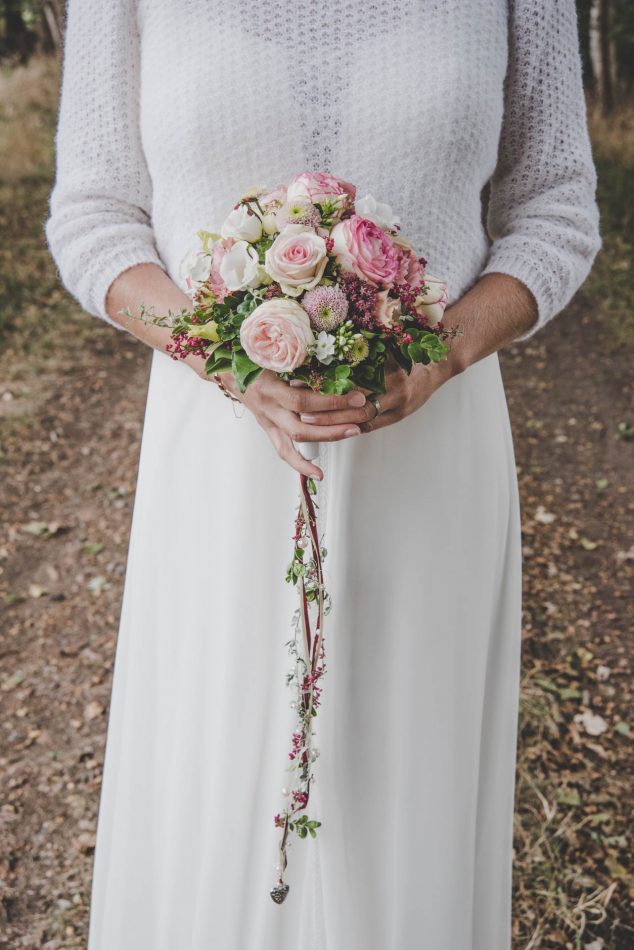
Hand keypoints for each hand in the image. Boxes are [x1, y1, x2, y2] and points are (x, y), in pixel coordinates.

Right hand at [218, 369, 366, 478]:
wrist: (228, 370)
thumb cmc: (252, 356)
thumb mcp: (272, 353)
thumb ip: (297, 358)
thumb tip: (333, 359)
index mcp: (267, 386)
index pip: (301, 400)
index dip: (330, 401)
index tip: (356, 395)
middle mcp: (267, 406)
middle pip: (302, 424)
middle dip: (334, 423)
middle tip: (360, 416)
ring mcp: (268, 420)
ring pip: (296, 438)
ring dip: (327, 437)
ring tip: (352, 433)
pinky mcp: (269, 428)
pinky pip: (284, 451)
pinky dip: (301, 465)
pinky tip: (318, 474)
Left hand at [297, 356, 454, 433]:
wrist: (440, 363)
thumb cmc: (410, 350)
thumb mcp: (387, 344)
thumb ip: (362, 350)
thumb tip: (326, 350)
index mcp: (389, 369)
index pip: (352, 382)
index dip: (327, 387)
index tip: (305, 386)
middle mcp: (395, 390)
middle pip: (356, 407)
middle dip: (328, 413)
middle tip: (303, 414)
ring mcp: (398, 405)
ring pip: (362, 420)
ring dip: (336, 424)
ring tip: (313, 425)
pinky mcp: (399, 416)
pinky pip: (372, 426)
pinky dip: (351, 428)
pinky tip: (333, 430)